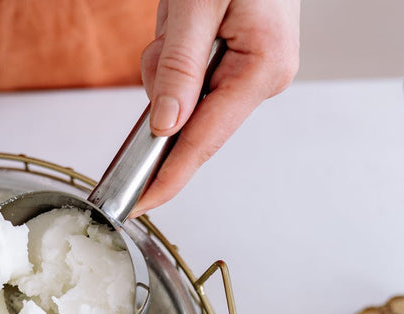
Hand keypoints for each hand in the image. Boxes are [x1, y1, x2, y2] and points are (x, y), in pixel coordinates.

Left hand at [134, 0, 299, 215]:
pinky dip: (176, 52)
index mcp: (263, 68)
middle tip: (172, 33)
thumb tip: (165, 124)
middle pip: (193, 119)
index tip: (139, 203)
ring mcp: (256, 70)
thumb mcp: (197, 2)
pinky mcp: (243, 61)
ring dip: (169, 62)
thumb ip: (180, 65)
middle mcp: (265, 77)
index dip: (168, 176)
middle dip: (165, 89)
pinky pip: (193, 77)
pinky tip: (187, 19)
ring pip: (187, 96)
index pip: (205, 140)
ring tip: (183, 15)